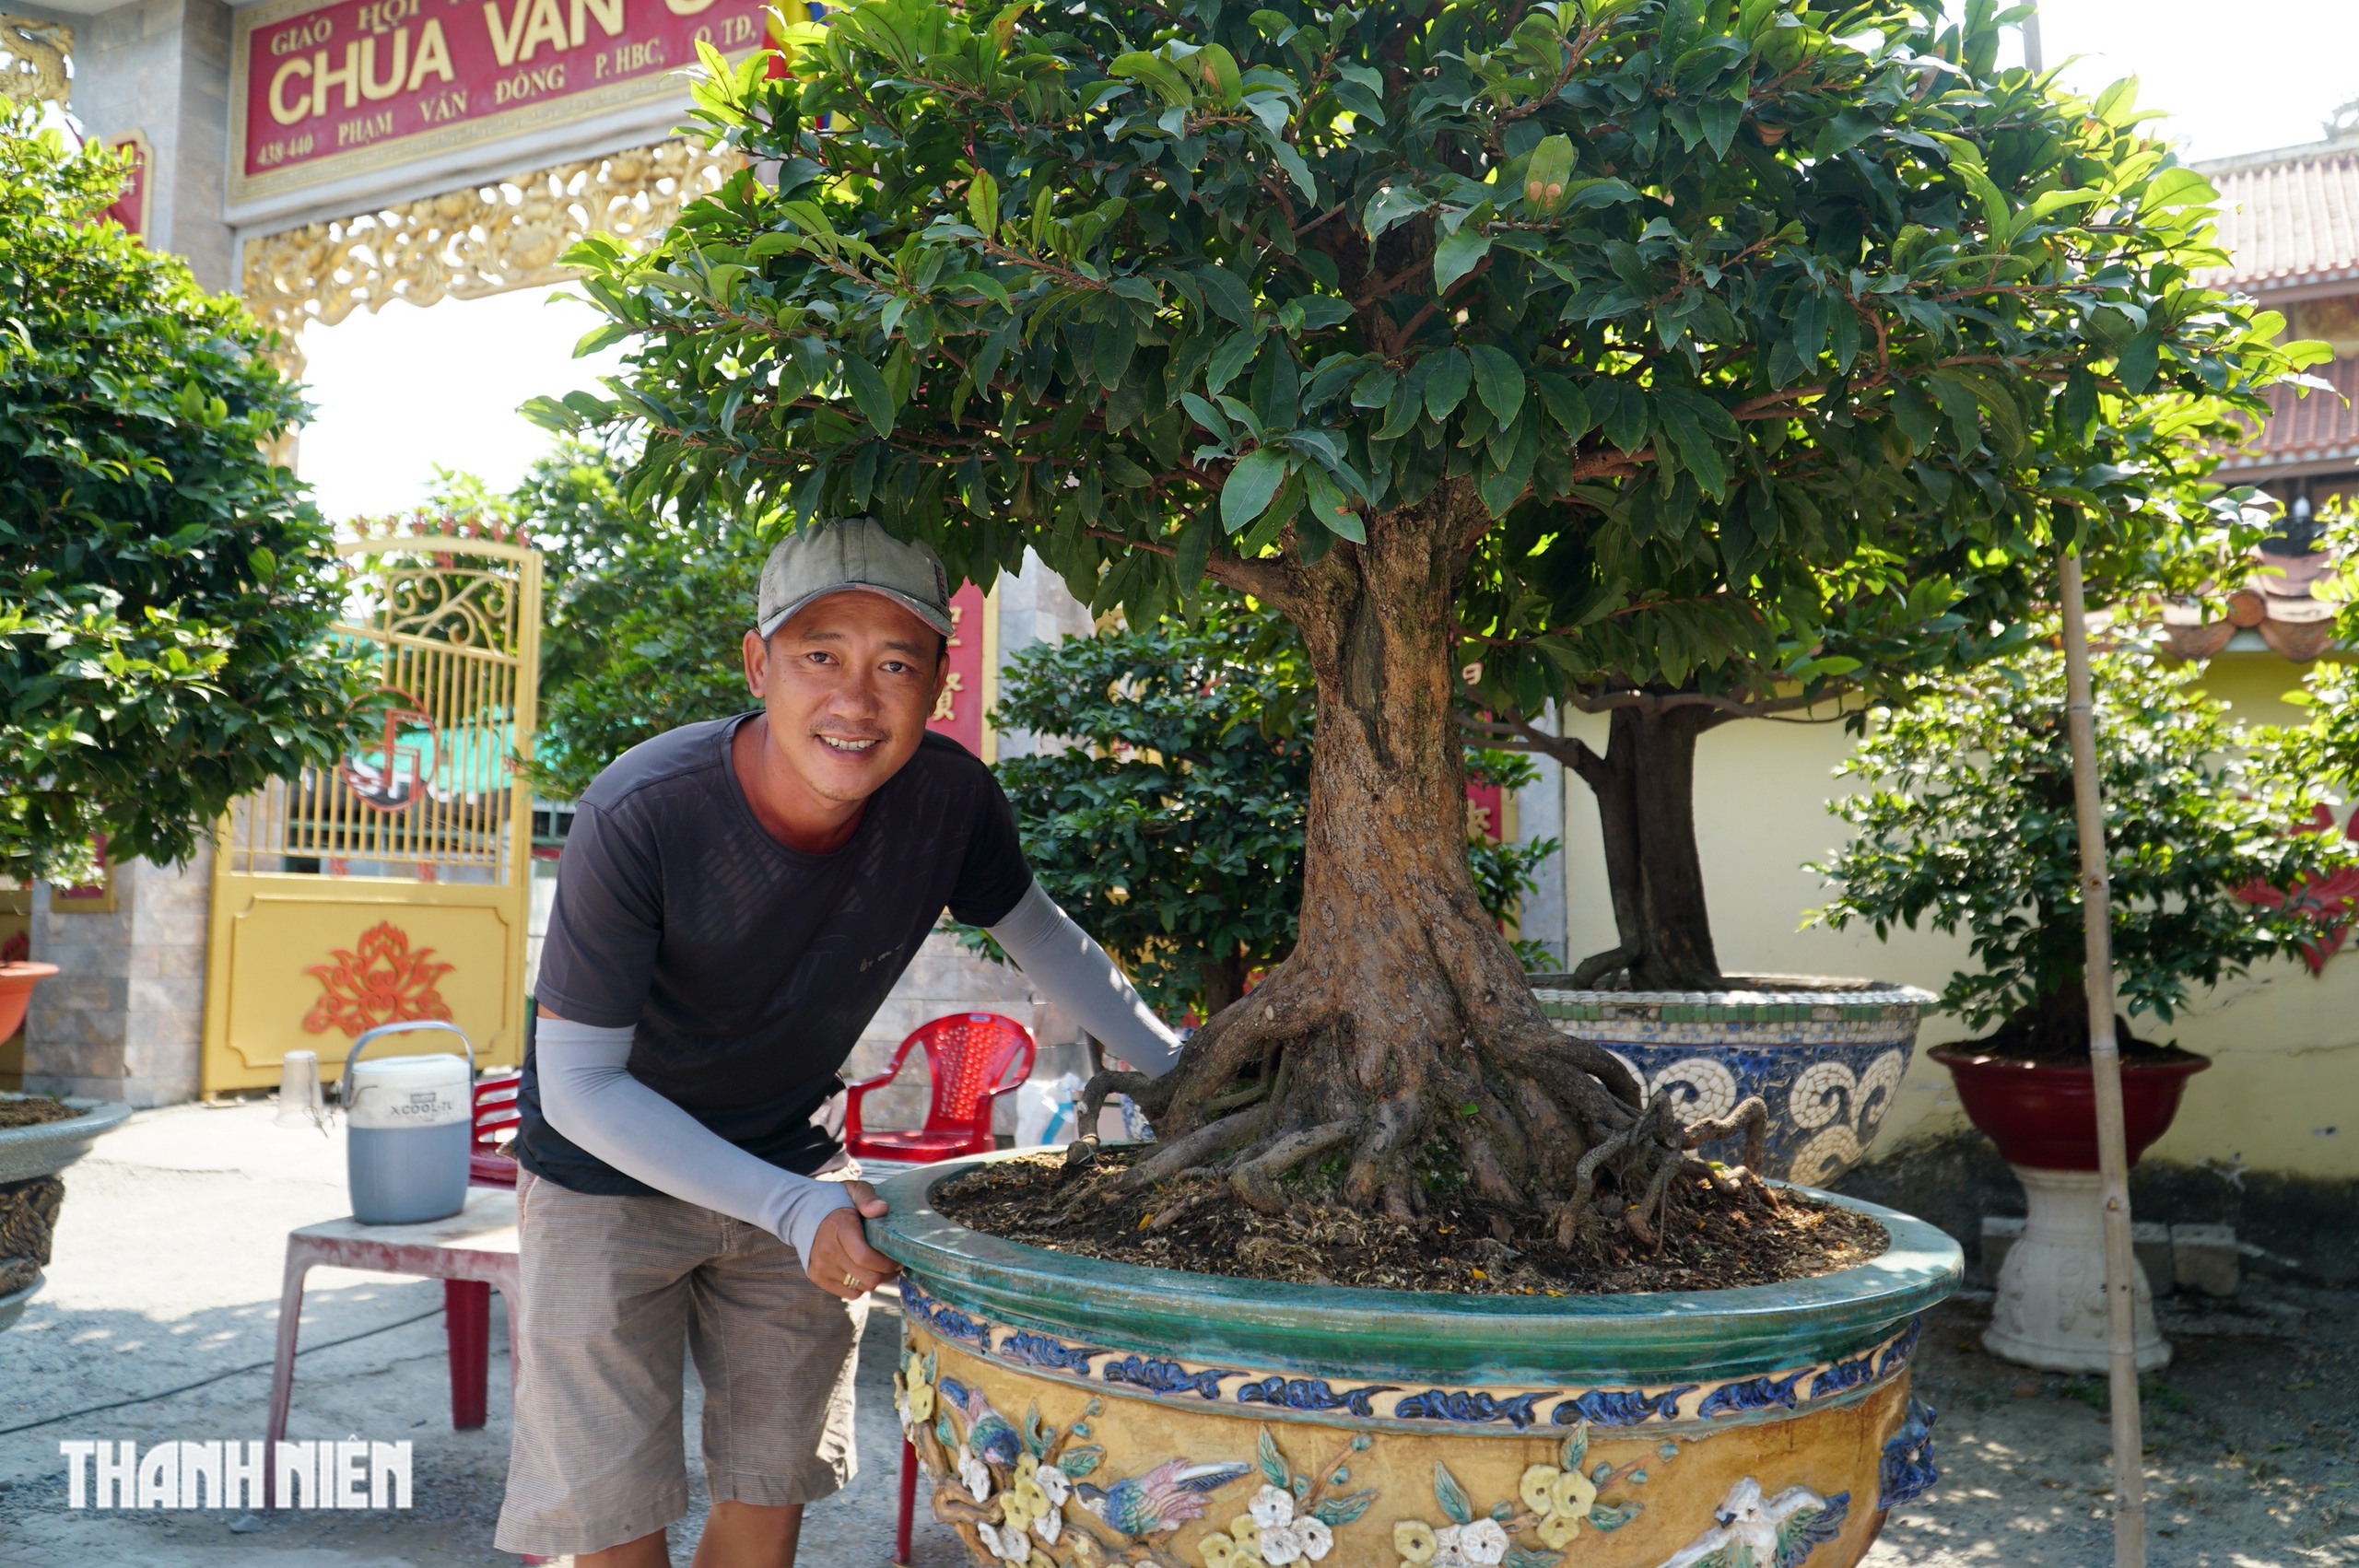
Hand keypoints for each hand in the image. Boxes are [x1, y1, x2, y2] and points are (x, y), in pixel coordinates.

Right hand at [806, 1181, 898, 1300]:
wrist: (802, 1211)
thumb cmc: (836, 1201)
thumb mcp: (854, 1190)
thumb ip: (868, 1198)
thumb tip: (882, 1209)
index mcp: (840, 1229)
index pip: (866, 1257)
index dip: (887, 1263)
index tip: (899, 1258)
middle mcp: (827, 1251)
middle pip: (867, 1277)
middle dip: (886, 1274)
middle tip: (894, 1265)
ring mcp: (820, 1266)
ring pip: (860, 1287)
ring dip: (875, 1280)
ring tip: (880, 1268)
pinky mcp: (817, 1276)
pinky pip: (849, 1293)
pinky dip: (861, 1286)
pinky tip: (863, 1272)